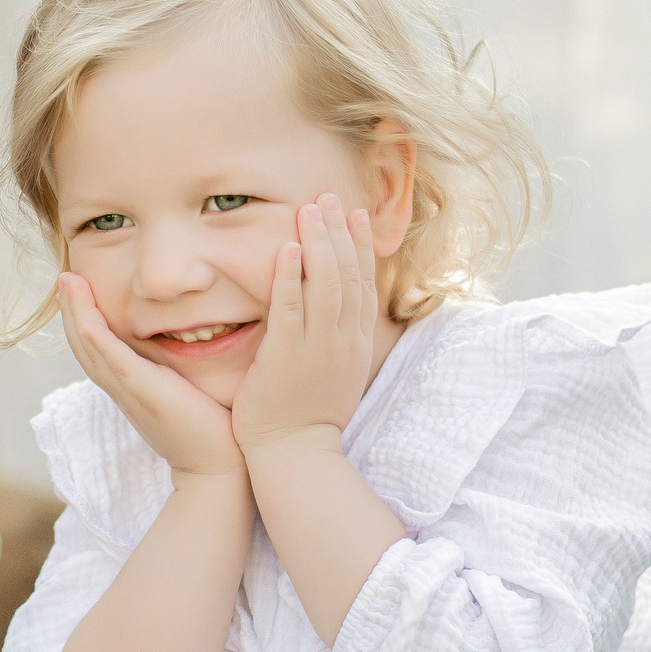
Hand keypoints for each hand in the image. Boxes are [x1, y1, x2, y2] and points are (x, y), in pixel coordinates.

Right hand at [57, 272, 244, 480]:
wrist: (216, 467)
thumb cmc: (207, 428)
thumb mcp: (183, 388)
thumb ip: (175, 367)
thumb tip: (187, 341)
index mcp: (128, 382)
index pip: (95, 344)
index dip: (82, 315)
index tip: (77, 287)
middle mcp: (121, 386)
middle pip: (82, 342)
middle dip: (70, 307)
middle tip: (63, 276)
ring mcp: (129, 390)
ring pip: (90, 348)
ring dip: (75, 314)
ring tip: (67, 283)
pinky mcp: (146, 393)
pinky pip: (116, 365)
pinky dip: (99, 343)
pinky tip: (88, 323)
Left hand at [229, 193, 378, 456]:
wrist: (296, 454)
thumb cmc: (306, 417)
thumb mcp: (333, 374)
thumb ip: (333, 342)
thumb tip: (331, 317)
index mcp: (355, 344)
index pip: (363, 285)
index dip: (359, 247)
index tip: (354, 215)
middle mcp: (344, 340)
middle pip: (349, 275)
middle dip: (340, 232)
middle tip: (330, 197)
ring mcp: (319, 347)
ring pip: (327, 284)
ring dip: (319, 243)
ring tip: (311, 208)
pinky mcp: (288, 356)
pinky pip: (292, 308)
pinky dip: (291, 276)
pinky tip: (287, 248)